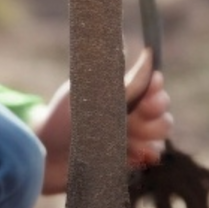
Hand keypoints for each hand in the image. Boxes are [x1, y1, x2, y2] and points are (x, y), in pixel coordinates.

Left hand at [31, 48, 171, 195]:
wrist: (45, 154)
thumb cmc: (61, 118)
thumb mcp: (85, 93)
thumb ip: (111, 76)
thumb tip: (128, 49)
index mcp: (121, 90)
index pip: (153, 83)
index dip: (156, 86)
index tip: (151, 86)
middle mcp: (131, 110)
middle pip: (163, 108)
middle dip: (155, 112)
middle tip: (134, 118)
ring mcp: (132, 134)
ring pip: (161, 132)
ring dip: (149, 135)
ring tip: (127, 139)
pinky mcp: (130, 159)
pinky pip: (153, 154)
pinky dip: (145, 154)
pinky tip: (128, 154)